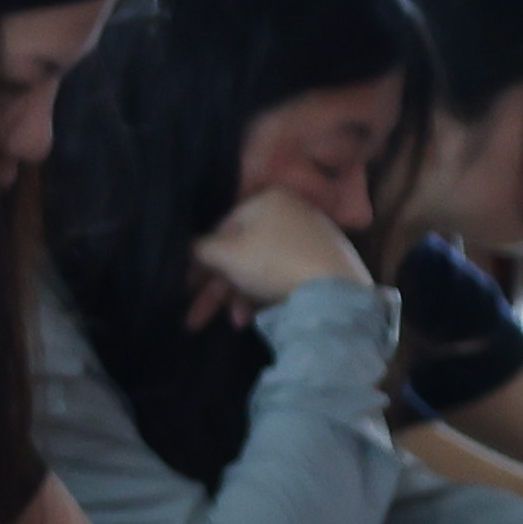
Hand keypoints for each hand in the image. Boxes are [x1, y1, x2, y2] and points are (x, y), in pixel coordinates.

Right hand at [185, 191, 363, 313]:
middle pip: (241, 251)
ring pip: (261, 266)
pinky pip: (283, 272)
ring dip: (240, 296)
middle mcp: (290, 211)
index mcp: (267, 199)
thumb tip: (187, 247)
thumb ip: (200, 248)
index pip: (220, 227)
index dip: (199, 260)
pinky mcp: (324, 259)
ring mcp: (310, 235)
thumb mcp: (226, 254)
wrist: (335, 289)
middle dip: (218, 288)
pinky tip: (257, 316)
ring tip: (236, 324)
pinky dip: (266, 293)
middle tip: (196, 318)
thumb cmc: (273, 263)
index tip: (187, 287)